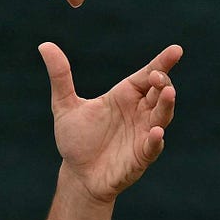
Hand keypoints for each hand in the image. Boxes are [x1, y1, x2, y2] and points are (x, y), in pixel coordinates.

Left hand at [39, 42, 182, 201]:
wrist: (77, 174)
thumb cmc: (76, 139)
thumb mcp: (65, 106)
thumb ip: (60, 77)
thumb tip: (44, 45)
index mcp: (125, 96)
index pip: (147, 75)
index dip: (162, 63)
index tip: (176, 50)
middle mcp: (139, 112)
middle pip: (160, 93)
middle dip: (163, 82)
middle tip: (157, 76)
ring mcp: (142, 134)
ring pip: (162, 117)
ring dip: (166, 105)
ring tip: (168, 93)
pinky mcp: (140, 157)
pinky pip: (152, 147)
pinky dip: (155, 140)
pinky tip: (155, 132)